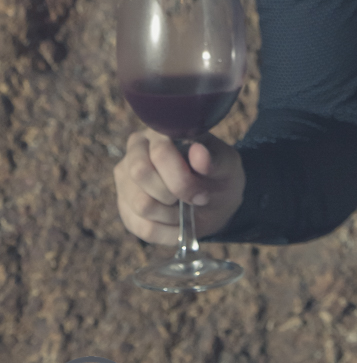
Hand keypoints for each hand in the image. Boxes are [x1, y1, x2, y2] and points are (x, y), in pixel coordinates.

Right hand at [114, 129, 244, 243]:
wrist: (214, 200)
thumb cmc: (219, 174)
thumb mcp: (226, 165)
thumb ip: (213, 159)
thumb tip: (198, 152)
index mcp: (162, 130)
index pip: (160, 152)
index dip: (181, 179)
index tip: (202, 194)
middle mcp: (137, 148)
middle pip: (140, 173)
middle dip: (172, 195)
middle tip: (193, 199)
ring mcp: (126, 178)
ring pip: (140, 203)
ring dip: (171, 215)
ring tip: (185, 210)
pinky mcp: (124, 205)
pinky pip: (141, 227)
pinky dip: (166, 232)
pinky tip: (178, 223)